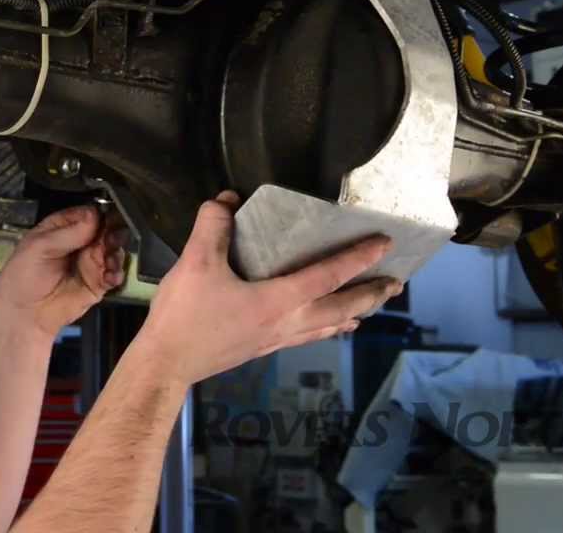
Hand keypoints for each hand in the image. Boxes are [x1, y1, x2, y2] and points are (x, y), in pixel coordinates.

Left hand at [0, 205, 128, 340]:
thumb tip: (93, 216)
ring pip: (114, 250)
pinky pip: (114, 274)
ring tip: (109, 259)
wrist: (25, 314)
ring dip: (116, 252)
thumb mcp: (39, 247)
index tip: (103, 221)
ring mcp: (91, 262)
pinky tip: (109, 276)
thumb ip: (67, 233)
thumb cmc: (22, 277)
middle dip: (112, 232)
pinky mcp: (98, 282)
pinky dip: (116, 273)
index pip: (87, 214)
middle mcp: (80, 242)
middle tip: (110, 239)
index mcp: (63, 227)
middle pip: (106, 230)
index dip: (98, 215)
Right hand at [137, 191, 399, 385]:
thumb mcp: (196, 262)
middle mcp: (288, 322)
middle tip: (396, 282)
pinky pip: (310, 335)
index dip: (358, 257)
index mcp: (279, 300)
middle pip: (342, 306)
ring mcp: (278, 338)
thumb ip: (213, 226)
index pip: (329, 274)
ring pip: (329, 325)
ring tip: (372, 305)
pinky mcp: (265, 347)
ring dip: (354, 313)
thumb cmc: (186, 315)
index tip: (385, 243)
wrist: (166, 363)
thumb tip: (226, 199)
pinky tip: (328, 327)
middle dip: (371, 294)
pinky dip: (329, 328)